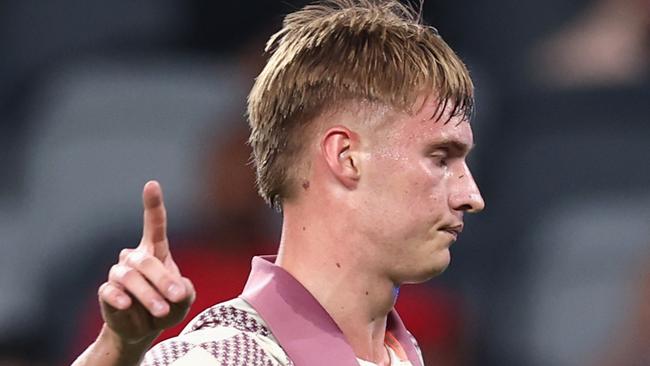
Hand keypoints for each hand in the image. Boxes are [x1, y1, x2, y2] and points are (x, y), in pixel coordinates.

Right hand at [97, 181, 194, 344]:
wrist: (144, 329)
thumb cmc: (168, 306)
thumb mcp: (184, 300)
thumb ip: (185, 291)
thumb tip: (177, 288)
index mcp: (156, 251)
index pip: (154, 224)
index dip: (152, 204)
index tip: (152, 184)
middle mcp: (135, 258)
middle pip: (146, 261)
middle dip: (163, 280)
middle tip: (176, 297)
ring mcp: (119, 274)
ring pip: (129, 277)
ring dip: (147, 295)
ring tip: (162, 311)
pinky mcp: (107, 293)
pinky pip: (110, 291)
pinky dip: (119, 298)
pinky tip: (127, 305)